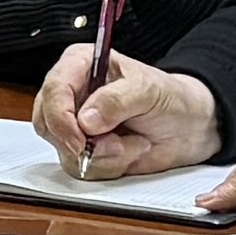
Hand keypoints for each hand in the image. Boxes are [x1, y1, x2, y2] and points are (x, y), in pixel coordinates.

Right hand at [32, 43, 218, 177]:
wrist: (188, 128)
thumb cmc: (169, 98)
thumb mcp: (148, 90)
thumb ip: (116, 100)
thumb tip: (86, 119)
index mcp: (80, 65)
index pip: (53, 89)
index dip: (61, 117)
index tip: (79, 139)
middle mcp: (72, 94)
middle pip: (47, 123)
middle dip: (81, 142)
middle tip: (114, 144)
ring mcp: (76, 125)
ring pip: (64, 151)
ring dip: (103, 156)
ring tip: (133, 142)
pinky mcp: (84, 151)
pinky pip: (80, 169)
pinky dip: (109, 167)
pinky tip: (129, 151)